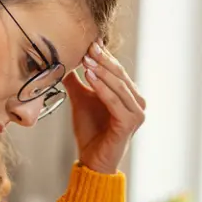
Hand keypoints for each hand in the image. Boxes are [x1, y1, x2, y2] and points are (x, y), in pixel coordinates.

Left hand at [63, 40, 146, 173]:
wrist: (93, 159)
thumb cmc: (91, 131)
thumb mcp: (82, 99)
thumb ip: (77, 81)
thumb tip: (64, 59)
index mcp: (129, 94)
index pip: (117, 70)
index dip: (103, 56)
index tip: (88, 42)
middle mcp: (137, 102)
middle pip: (120, 75)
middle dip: (103, 60)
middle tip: (88, 47)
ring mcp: (137, 113)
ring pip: (118, 86)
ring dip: (102, 71)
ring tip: (87, 60)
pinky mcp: (130, 123)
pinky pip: (114, 101)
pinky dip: (102, 88)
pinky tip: (90, 77)